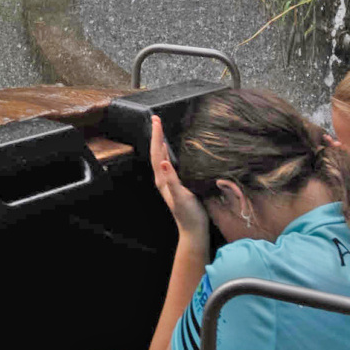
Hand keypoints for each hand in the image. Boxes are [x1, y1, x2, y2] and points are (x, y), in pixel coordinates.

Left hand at [151, 116, 209, 245]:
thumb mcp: (181, 197)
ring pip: (161, 157)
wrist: (193, 230)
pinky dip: (168, 152)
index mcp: (162, 180)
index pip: (157, 153)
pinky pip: (169, 163)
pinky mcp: (175, 184)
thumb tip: (164, 162)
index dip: (157, 136)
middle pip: (157, 152)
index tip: (156, 120)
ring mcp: (168, 181)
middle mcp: (162, 179)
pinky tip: (171, 149)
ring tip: (161, 129)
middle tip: (156, 119)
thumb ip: (172, 180)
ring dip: (161, 142)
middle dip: (156, 136)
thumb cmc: (189, 214)